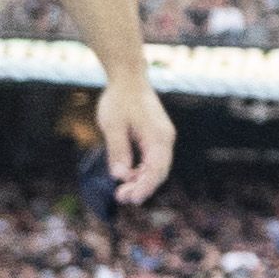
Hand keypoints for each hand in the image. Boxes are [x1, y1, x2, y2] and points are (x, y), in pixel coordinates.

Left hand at [93, 75, 175, 204]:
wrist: (128, 78)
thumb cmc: (120, 99)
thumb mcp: (113, 126)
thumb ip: (118, 151)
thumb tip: (119, 176)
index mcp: (159, 136)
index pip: (156, 169)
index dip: (144, 187)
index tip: (131, 200)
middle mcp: (165, 139)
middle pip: (158, 171)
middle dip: (141, 187)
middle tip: (121, 198)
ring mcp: (162, 137)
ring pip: (156, 167)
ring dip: (140, 180)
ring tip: (121, 191)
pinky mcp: (156, 136)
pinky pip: (152, 159)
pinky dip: (141, 170)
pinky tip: (127, 175)